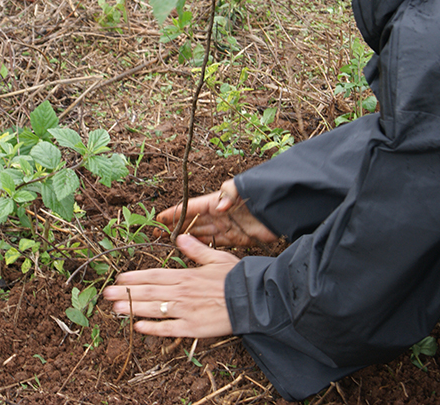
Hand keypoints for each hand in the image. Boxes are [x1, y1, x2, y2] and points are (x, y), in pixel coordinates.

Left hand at [103, 234, 237, 337]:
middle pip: (148, 292)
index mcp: (186, 275)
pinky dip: (151, 328)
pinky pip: (167, 329)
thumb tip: (181, 237)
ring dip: (132, 309)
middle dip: (126, 292)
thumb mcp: (217, 258)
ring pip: (153, 309)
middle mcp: (181, 293)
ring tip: (115, 309)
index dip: (135, 277)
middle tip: (106, 294)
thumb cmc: (236, 278)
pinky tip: (138, 327)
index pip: (154, 275)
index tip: (119, 277)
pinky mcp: (192, 327)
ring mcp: (185, 311)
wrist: (252, 300)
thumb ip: (196, 250)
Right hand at [156, 179, 277, 246]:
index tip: (158, 218)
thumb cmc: (259, 195)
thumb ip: (229, 194)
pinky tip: (190, 250)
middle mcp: (218, 214)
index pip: (190, 207)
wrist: (281, 210)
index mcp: (215, 201)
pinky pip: (214, 243)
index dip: (174, 213)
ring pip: (200, 233)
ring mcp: (226, 226)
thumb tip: (219, 207)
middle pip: (192, 221)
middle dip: (174, 227)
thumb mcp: (242, 189)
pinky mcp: (235, 238)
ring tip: (168, 242)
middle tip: (158, 234)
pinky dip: (201, 246)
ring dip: (185, 237)